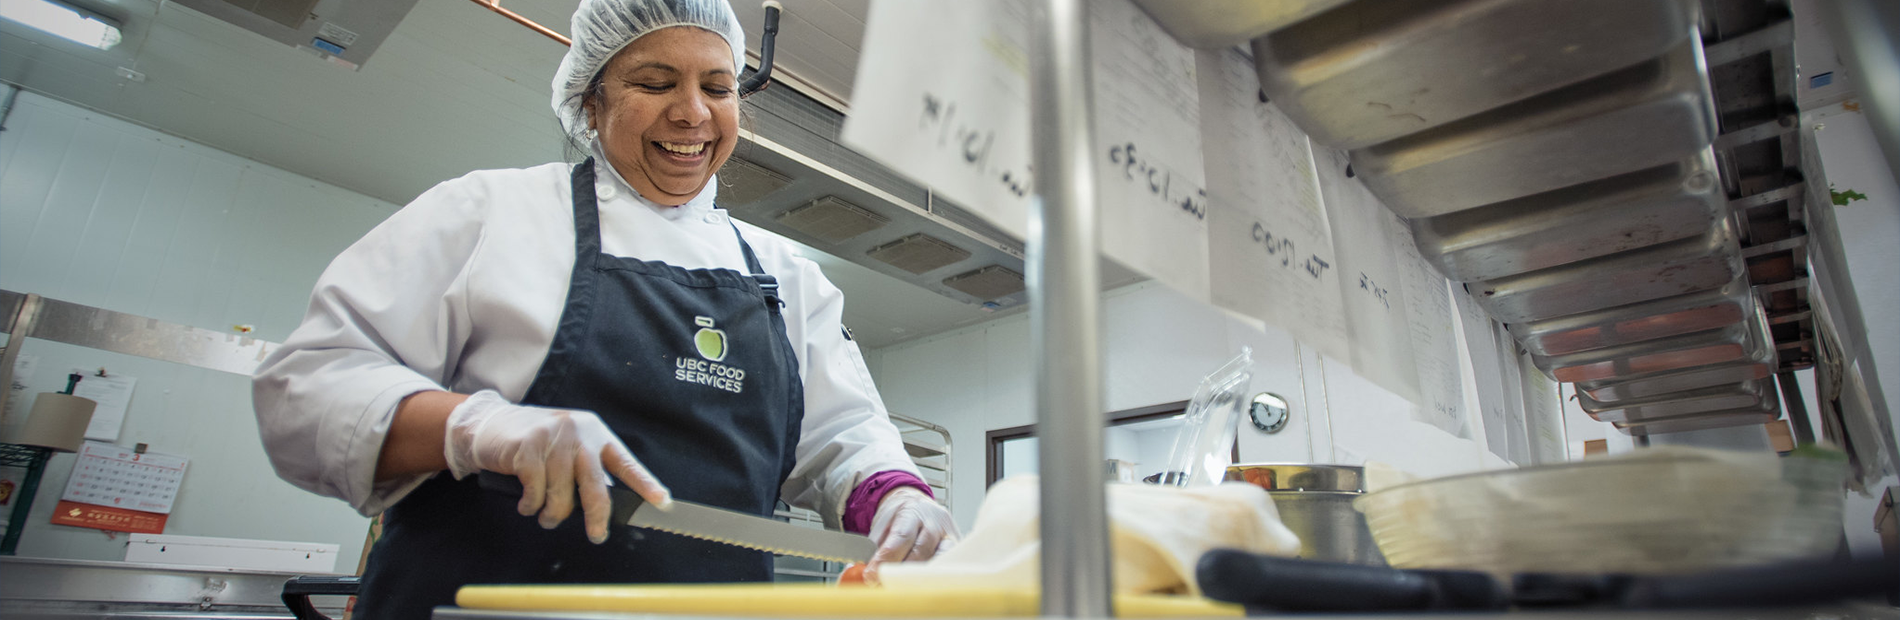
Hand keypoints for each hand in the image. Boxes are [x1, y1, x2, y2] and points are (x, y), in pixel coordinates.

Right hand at [443, 390, 669, 542]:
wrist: (490, 424)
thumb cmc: (535, 443)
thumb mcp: (568, 447)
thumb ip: (586, 470)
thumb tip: (602, 508)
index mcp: (596, 433)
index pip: (626, 463)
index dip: (645, 484)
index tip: (662, 502)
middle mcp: (579, 434)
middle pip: (596, 486)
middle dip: (597, 517)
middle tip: (597, 535)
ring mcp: (553, 440)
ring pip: (561, 496)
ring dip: (551, 515)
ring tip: (544, 515)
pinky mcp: (527, 449)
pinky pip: (535, 493)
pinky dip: (529, 506)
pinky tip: (525, 502)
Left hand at [865, 487, 957, 580]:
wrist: (918, 506)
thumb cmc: (899, 519)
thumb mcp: (882, 527)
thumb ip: (874, 549)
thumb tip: (864, 573)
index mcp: (912, 511)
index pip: (901, 537)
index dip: (885, 559)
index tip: (871, 576)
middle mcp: (934, 521)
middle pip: (920, 551)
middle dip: (899, 572)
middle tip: (883, 585)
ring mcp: (949, 535)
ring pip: (937, 560)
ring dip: (918, 578)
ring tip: (902, 588)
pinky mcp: (957, 548)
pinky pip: (948, 564)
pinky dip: (933, 577)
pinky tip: (920, 585)